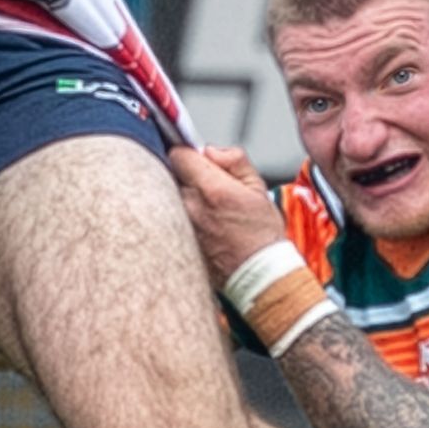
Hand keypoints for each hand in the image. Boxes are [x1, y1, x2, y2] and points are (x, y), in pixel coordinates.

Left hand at [166, 142, 285, 286]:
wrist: (258, 277)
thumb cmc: (261, 236)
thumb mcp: (259, 188)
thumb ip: (234, 160)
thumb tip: (211, 151)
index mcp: (211, 190)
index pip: (179, 154)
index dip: (188, 152)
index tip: (197, 158)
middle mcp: (190, 207)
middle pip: (168, 173)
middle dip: (183, 174)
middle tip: (202, 183)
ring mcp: (179, 226)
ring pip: (166, 196)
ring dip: (180, 195)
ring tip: (204, 207)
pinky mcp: (173, 242)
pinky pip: (167, 218)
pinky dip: (177, 216)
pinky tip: (201, 224)